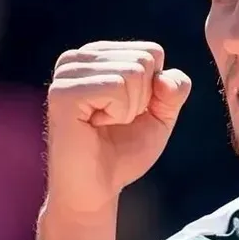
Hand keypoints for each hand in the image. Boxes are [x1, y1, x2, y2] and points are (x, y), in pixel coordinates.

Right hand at [44, 41, 190, 212]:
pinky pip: (116, 87)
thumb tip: (164, 78)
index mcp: (100, 55)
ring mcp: (67, 73)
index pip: (152, 51)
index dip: (154, 88)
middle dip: (143, 98)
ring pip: (133, 72)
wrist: (97, 187)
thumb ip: (175, 89)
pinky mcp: (62, 92)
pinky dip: (118, 113)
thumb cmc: (125, 149)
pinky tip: (95, 125)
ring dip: (130, 108)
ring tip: (105, 123)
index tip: (131, 110)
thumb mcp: (162, 114)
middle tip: (116, 119)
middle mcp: (79, 57)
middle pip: (144, 59)